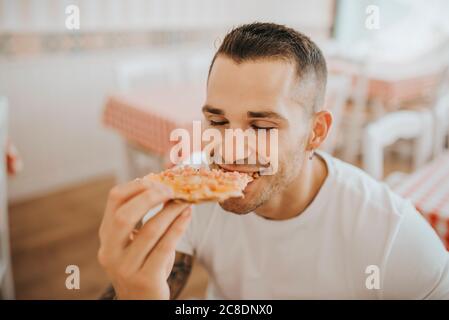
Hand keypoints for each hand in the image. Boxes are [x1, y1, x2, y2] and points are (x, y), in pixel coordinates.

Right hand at [97, 177, 191, 298]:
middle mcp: (110, 252)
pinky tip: (187, 216)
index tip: (157, 181)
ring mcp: (125, 267)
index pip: (114, 200)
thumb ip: (144, 220)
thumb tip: (165, 187)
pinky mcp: (145, 279)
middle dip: (150, 198)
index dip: (136, 185)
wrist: (142, 303)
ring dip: (171, 211)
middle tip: (171, 190)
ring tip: (185, 201)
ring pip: (150, 231)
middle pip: (124, 215)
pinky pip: (165, 247)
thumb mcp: (137, 243)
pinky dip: (178, 228)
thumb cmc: (144, 266)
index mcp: (106, 236)